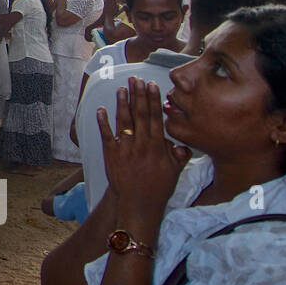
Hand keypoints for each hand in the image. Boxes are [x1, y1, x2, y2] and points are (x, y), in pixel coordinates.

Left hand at [96, 77, 190, 223]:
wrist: (138, 204)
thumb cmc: (158, 189)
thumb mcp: (175, 171)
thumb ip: (179, 155)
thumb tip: (184, 142)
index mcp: (157, 146)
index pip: (155, 118)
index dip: (153, 100)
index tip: (151, 85)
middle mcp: (141, 144)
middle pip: (140, 115)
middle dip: (138, 95)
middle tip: (136, 79)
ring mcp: (125, 149)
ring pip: (123, 121)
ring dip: (122, 104)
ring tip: (122, 88)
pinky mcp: (111, 155)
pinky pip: (106, 135)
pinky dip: (103, 122)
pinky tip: (101, 109)